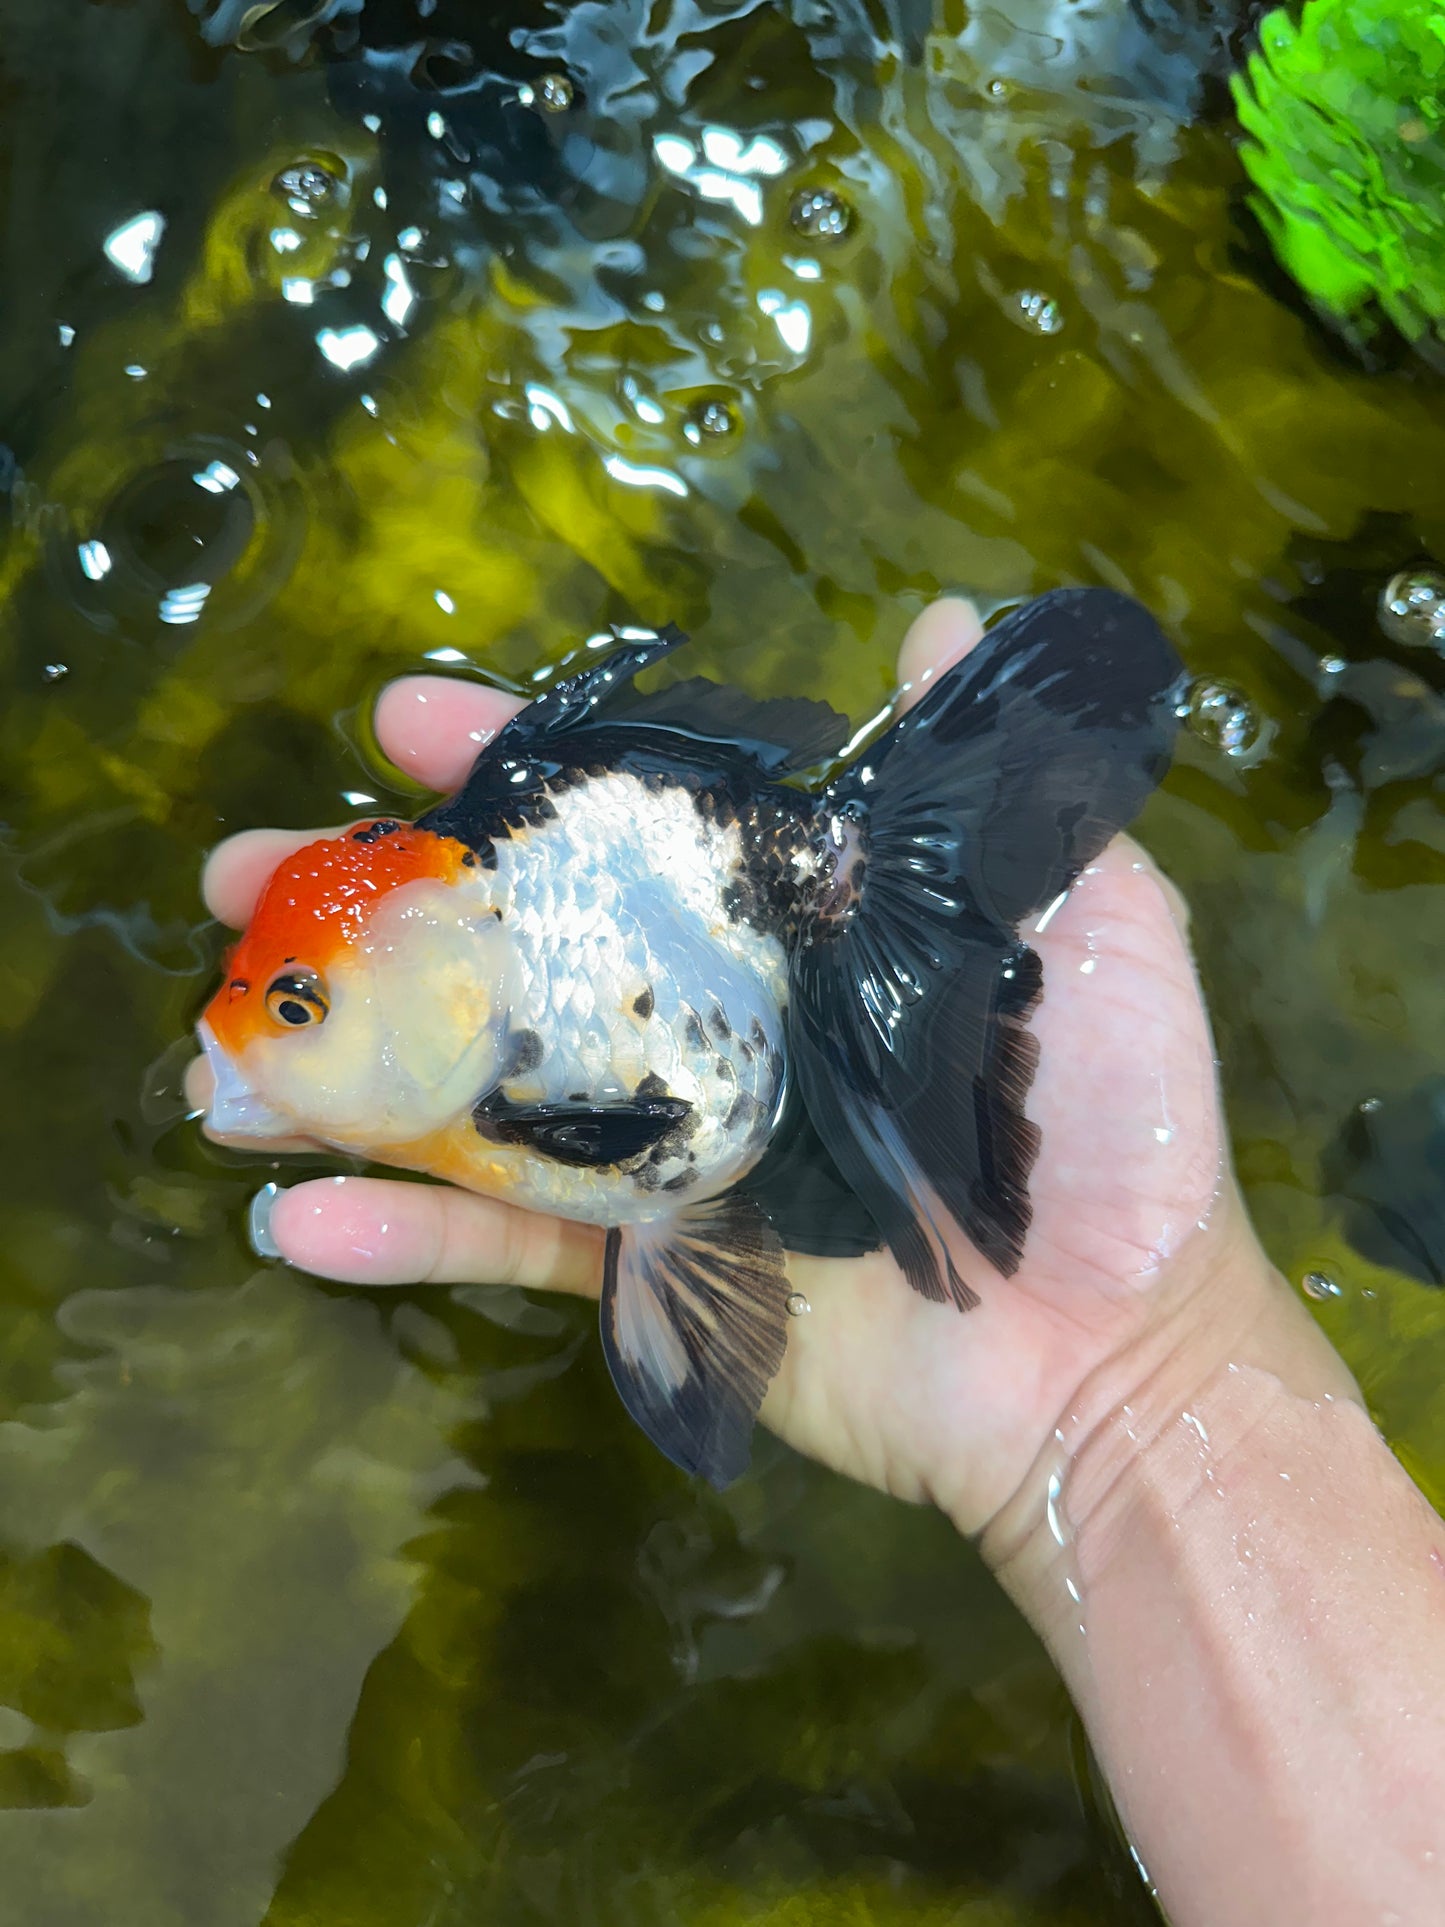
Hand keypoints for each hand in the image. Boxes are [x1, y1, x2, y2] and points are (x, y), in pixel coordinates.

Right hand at [188, 600, 1335, 1540]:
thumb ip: (993, 797)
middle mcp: (710, 1028)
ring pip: (479, 1093)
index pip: (632, 826)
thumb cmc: (1116, 1126)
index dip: (519, 770)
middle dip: (375, 908)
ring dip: (342, 1067)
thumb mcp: (1090, 922)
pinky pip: (510, 1247)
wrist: (1115, 1349)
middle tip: (242, 871)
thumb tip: (945, 623)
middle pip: (517, 948)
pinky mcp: (656, 1272)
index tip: (404, 721)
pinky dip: (403, 1233)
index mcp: (790, 935)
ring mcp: (670, 1151)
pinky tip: (293, 1217)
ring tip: (216, 1045)